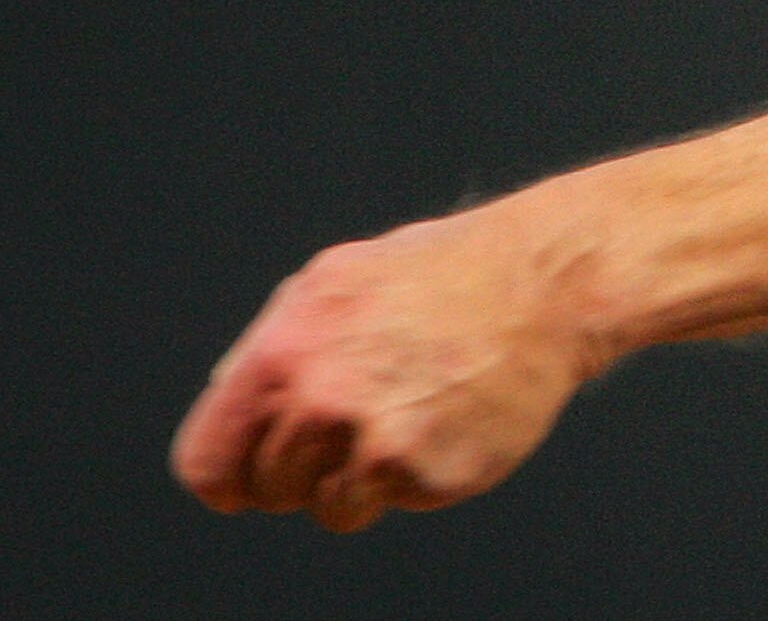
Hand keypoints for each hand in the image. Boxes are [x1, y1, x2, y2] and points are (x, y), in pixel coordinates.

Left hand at [171, 204, 603, 532]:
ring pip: (327, 507)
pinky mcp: (421, 471)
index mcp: (283, 350)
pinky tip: (444, 423)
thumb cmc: (447, 274)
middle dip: (304, 469)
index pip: (208, 459)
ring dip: (357, 481)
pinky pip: (389, 504)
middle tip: (360, 426)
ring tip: (406, 422)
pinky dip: (412, 477)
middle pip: (269, 489)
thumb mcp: (337, 280)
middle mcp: (317, 398)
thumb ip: (274, 343)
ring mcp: (369, 438)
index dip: (227, 477)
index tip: (246, 483)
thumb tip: (226, 400)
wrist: (546, 283)